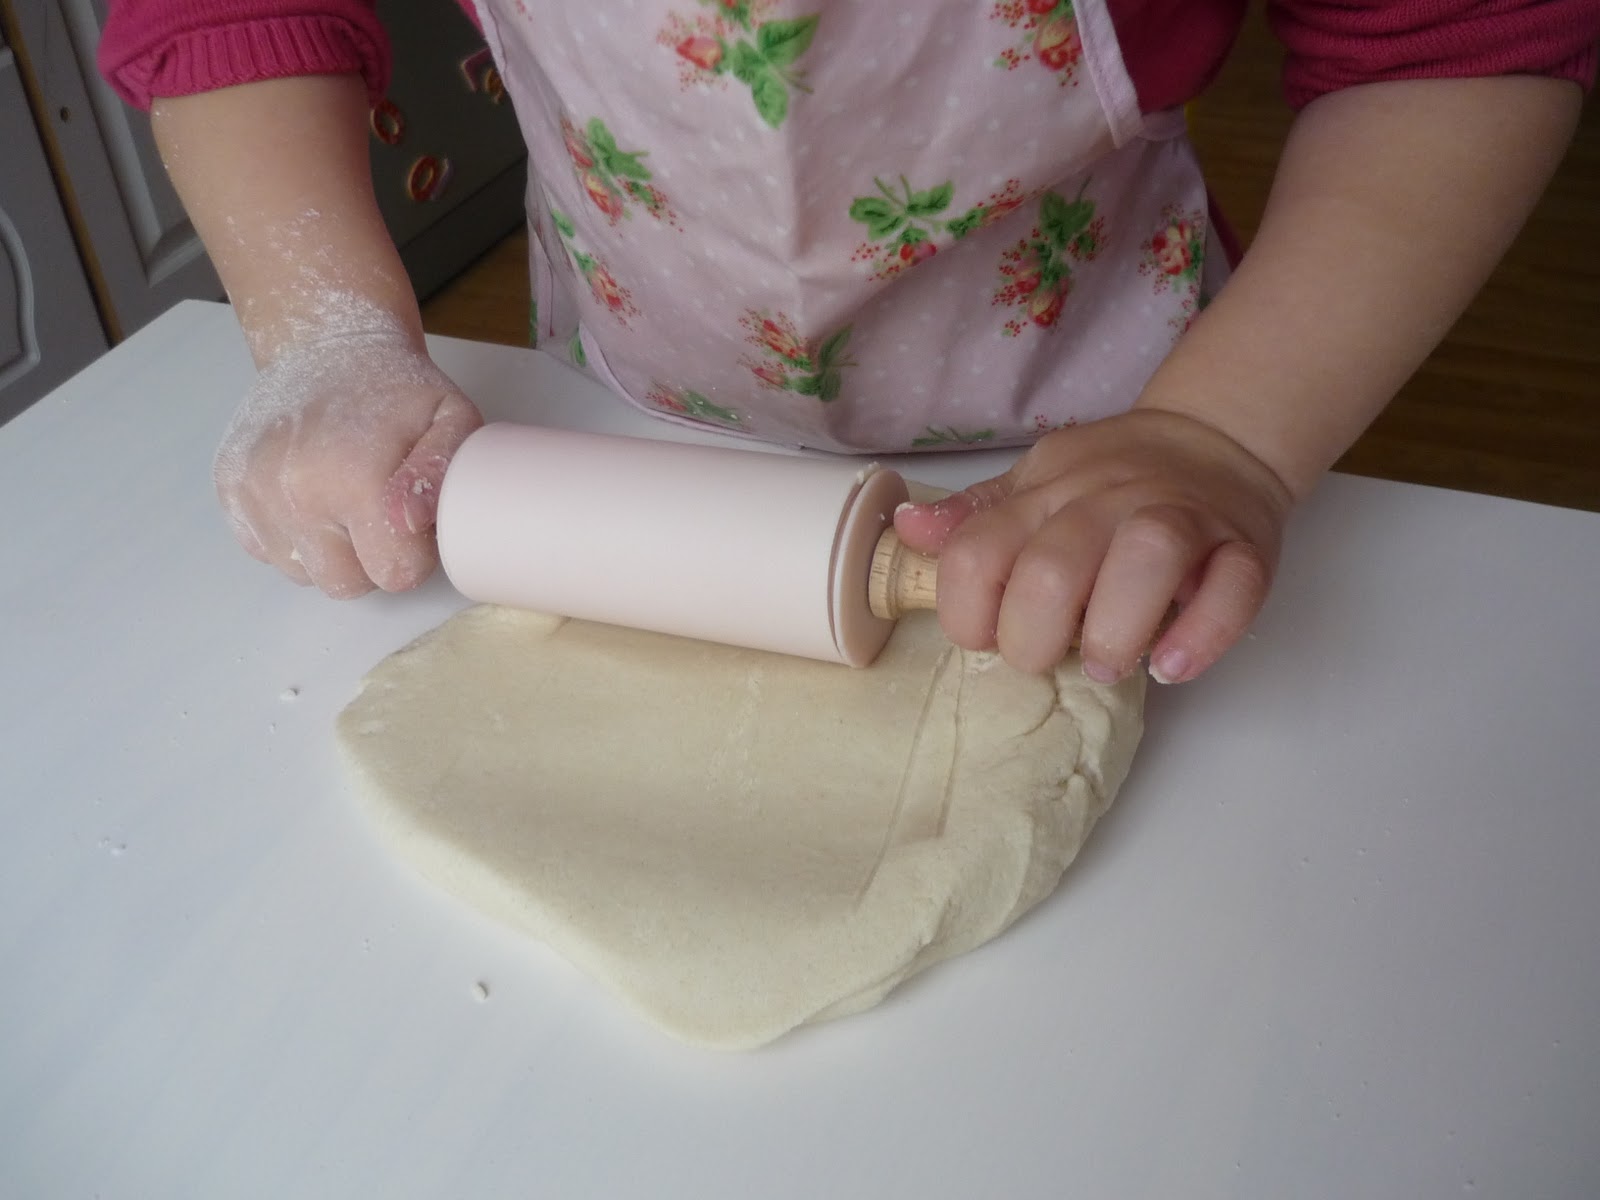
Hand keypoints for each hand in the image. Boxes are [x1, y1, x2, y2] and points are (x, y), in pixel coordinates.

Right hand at [214, 332, 482, 596]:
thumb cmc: (396, 388)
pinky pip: (268, 551)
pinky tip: (311, 494)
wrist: (323, 343)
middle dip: (370, 558)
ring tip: (342, 497)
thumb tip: (413, 526)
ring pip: (304, 574)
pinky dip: (293, 535)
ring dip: (330, 550)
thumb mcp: (450, 418)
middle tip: (379, 511)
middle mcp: (293, 493)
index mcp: (352, 478)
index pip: (393, 574)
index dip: (413, 554)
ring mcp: (252, 493)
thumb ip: (443, 475)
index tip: (413, 521)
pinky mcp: (228, 491)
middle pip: (345, 584)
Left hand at [892, 409, 1293, 682]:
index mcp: (1045, 494)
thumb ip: (975, 518)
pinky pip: (1233, 590)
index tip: (989, 636)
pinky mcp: (1244, 548)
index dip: (968, 612)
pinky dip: (1202, 635)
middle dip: (1036, 638)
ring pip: (1145, 562)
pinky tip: (1171, 665)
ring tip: (1106, 663)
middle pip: (1054, 569)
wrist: (1215, 440)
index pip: (977, 551)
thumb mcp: (1034, 484)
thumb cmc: (1114, 477)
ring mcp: (1181, 520)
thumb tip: (909, 532)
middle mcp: (1108, 501)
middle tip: (1050, 657)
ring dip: (1116, 632)